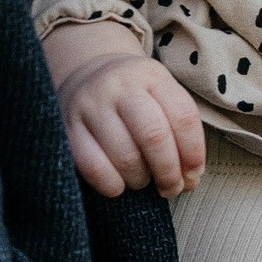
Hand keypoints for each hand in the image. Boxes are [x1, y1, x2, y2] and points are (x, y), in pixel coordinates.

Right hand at [42, 20, 205, 199]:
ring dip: (140, 179)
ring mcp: (90, 104)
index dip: (194, 154)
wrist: (85, 74)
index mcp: (151, 76)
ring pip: (125, 155)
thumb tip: (189, 182)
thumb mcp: (162, 99)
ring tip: (142, 180)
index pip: (183, 117)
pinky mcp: (68, 127)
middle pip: (154, 136)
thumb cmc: (135, 99)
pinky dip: (112, 185)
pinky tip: (119, 184)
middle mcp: (119, 86)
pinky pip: (94, 167)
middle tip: (171, 187)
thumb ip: (181, 135)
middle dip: (169, 172)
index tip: (193, 174)